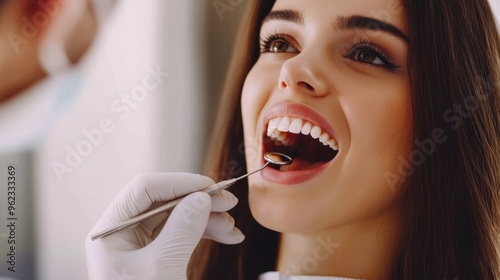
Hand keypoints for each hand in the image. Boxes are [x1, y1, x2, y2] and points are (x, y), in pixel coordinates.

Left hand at [85, 173, 243, 279]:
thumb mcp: (163, 268)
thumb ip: (182, 229)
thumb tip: (201, 198)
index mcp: (110, 232)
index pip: (143, 189)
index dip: (179, 182)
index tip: (210, 186)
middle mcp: (122, 233)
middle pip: (163, 201)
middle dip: (199, 201)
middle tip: (228, 204)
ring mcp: (139, 244)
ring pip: (177, 216)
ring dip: (207, 219)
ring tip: (232, 229)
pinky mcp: (155, 254)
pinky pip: (181, 233)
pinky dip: (205, 232)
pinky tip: (226, 236)